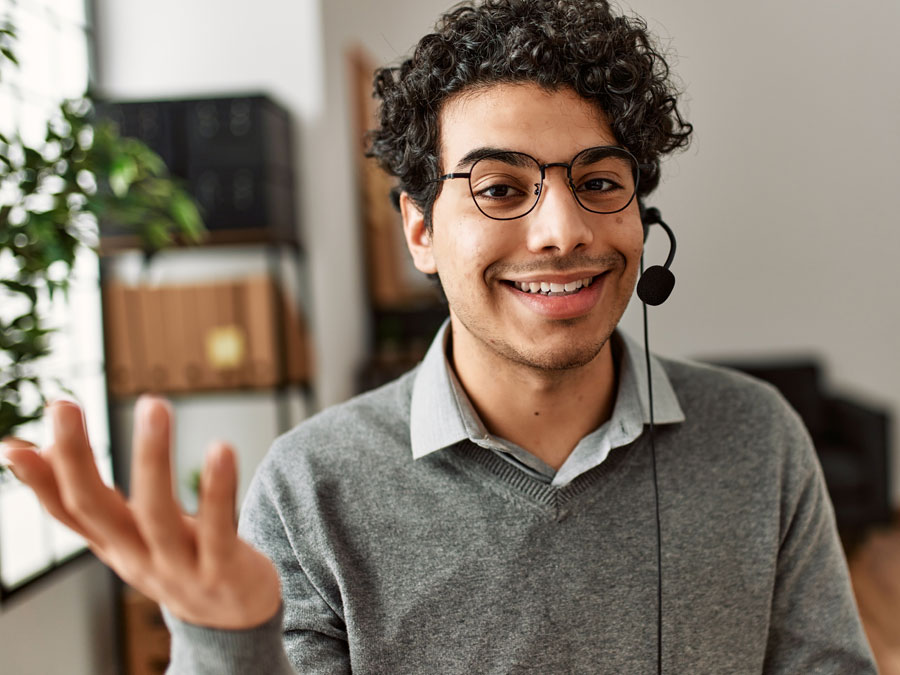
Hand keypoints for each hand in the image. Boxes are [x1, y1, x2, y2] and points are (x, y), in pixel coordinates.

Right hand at [0, 396, 280, 629]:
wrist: (236, 617)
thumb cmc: (179, 559)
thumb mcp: (129, 535)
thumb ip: (91, 500)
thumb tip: (33, 449)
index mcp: (114, 545)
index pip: (68, 513)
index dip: (39, 483)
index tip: (11, 447)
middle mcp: (137, 558)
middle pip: (96, 510)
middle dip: (76, 458)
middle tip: (62, 405)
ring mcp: (180, 568)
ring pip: (158, 515)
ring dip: (151, 457)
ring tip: (152, 404)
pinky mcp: (225, 570)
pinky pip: (219, 527)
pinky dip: (218, 488)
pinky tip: (221, 448)